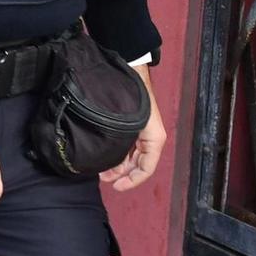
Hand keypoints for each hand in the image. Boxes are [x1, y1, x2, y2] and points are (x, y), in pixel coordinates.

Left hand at [101, 63, 166, 191]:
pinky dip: (118, 153)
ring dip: (119, 165)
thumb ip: (123, 143)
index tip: (115, 186)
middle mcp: (151, 138)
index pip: (146, 169)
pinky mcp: (135, 126)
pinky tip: (105, 154)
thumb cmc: (133, 95)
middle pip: (138, 165)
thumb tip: (109, 163)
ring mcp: (143, 132)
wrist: (132, 70)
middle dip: (121, 174)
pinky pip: (128, 146)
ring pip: (132, 156)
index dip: (131, 181)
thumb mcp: (130, 123)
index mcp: (154, 139)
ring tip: (101, 169)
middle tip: (102, 177)